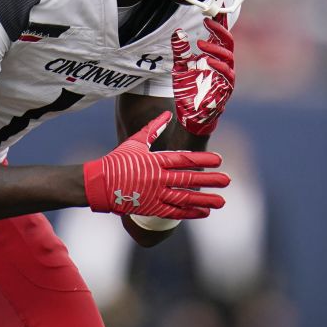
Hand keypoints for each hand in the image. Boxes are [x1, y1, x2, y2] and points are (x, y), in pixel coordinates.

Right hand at [83, 111, 228, 218]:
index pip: (184, 160)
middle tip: (227, 181)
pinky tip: (204, 212)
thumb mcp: (135, 142)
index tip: (219, 160)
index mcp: (155, 161)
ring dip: (204, 200)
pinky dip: (190, 212)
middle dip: (210, 180)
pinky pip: (174, 212)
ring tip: (221, 201)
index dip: (203, 160)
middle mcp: (157, 178)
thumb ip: (153, 128)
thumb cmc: (117, 160)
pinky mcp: (151, 208)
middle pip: (188, 179)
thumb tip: (167, 113)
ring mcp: (154, 195)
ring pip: (184, 198)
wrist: (99, 184)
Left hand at [172, 15, 234, 135]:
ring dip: (216, 48)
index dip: (220, 23)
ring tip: (200, 44)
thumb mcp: (180, 67)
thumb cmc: (189, 90)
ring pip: (229, 58)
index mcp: (215, 57)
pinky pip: (227, 76)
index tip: (213, 11)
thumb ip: (180, 51)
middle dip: (220, 30)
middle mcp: (223, 64)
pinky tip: (207, 61)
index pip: (220, 36)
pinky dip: (218, 67)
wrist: (190, 114)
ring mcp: (226, 77)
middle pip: (228, 42)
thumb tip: (177, 32)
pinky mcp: (226, 90)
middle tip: (208, 22)